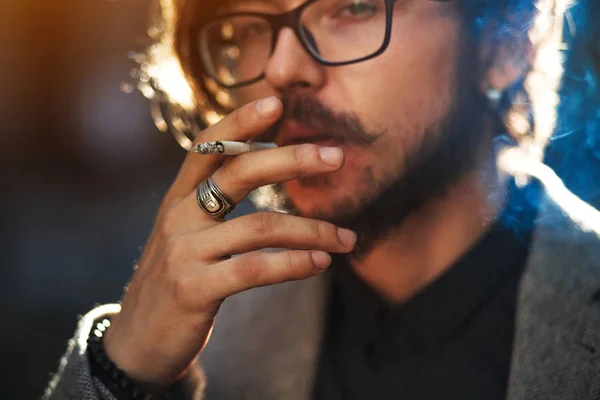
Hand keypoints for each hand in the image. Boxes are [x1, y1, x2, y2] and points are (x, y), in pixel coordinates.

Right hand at [102, 97, 355, 390]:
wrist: (138, 342)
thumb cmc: (177, 280)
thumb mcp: (186, 234)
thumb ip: (213, 203)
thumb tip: (266, 167)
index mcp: (177, 198)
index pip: (208, 146)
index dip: (240, 121)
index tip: (277, 102)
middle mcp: (177, 216)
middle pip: (239, 172)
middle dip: (292, 159)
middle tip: (336, 156)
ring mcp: (183, 252)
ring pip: (261, 227)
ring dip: (313, 230)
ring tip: (347, 239)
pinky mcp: (193, 288)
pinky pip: (255, 268)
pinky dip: (295, 264)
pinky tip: (320, 264)